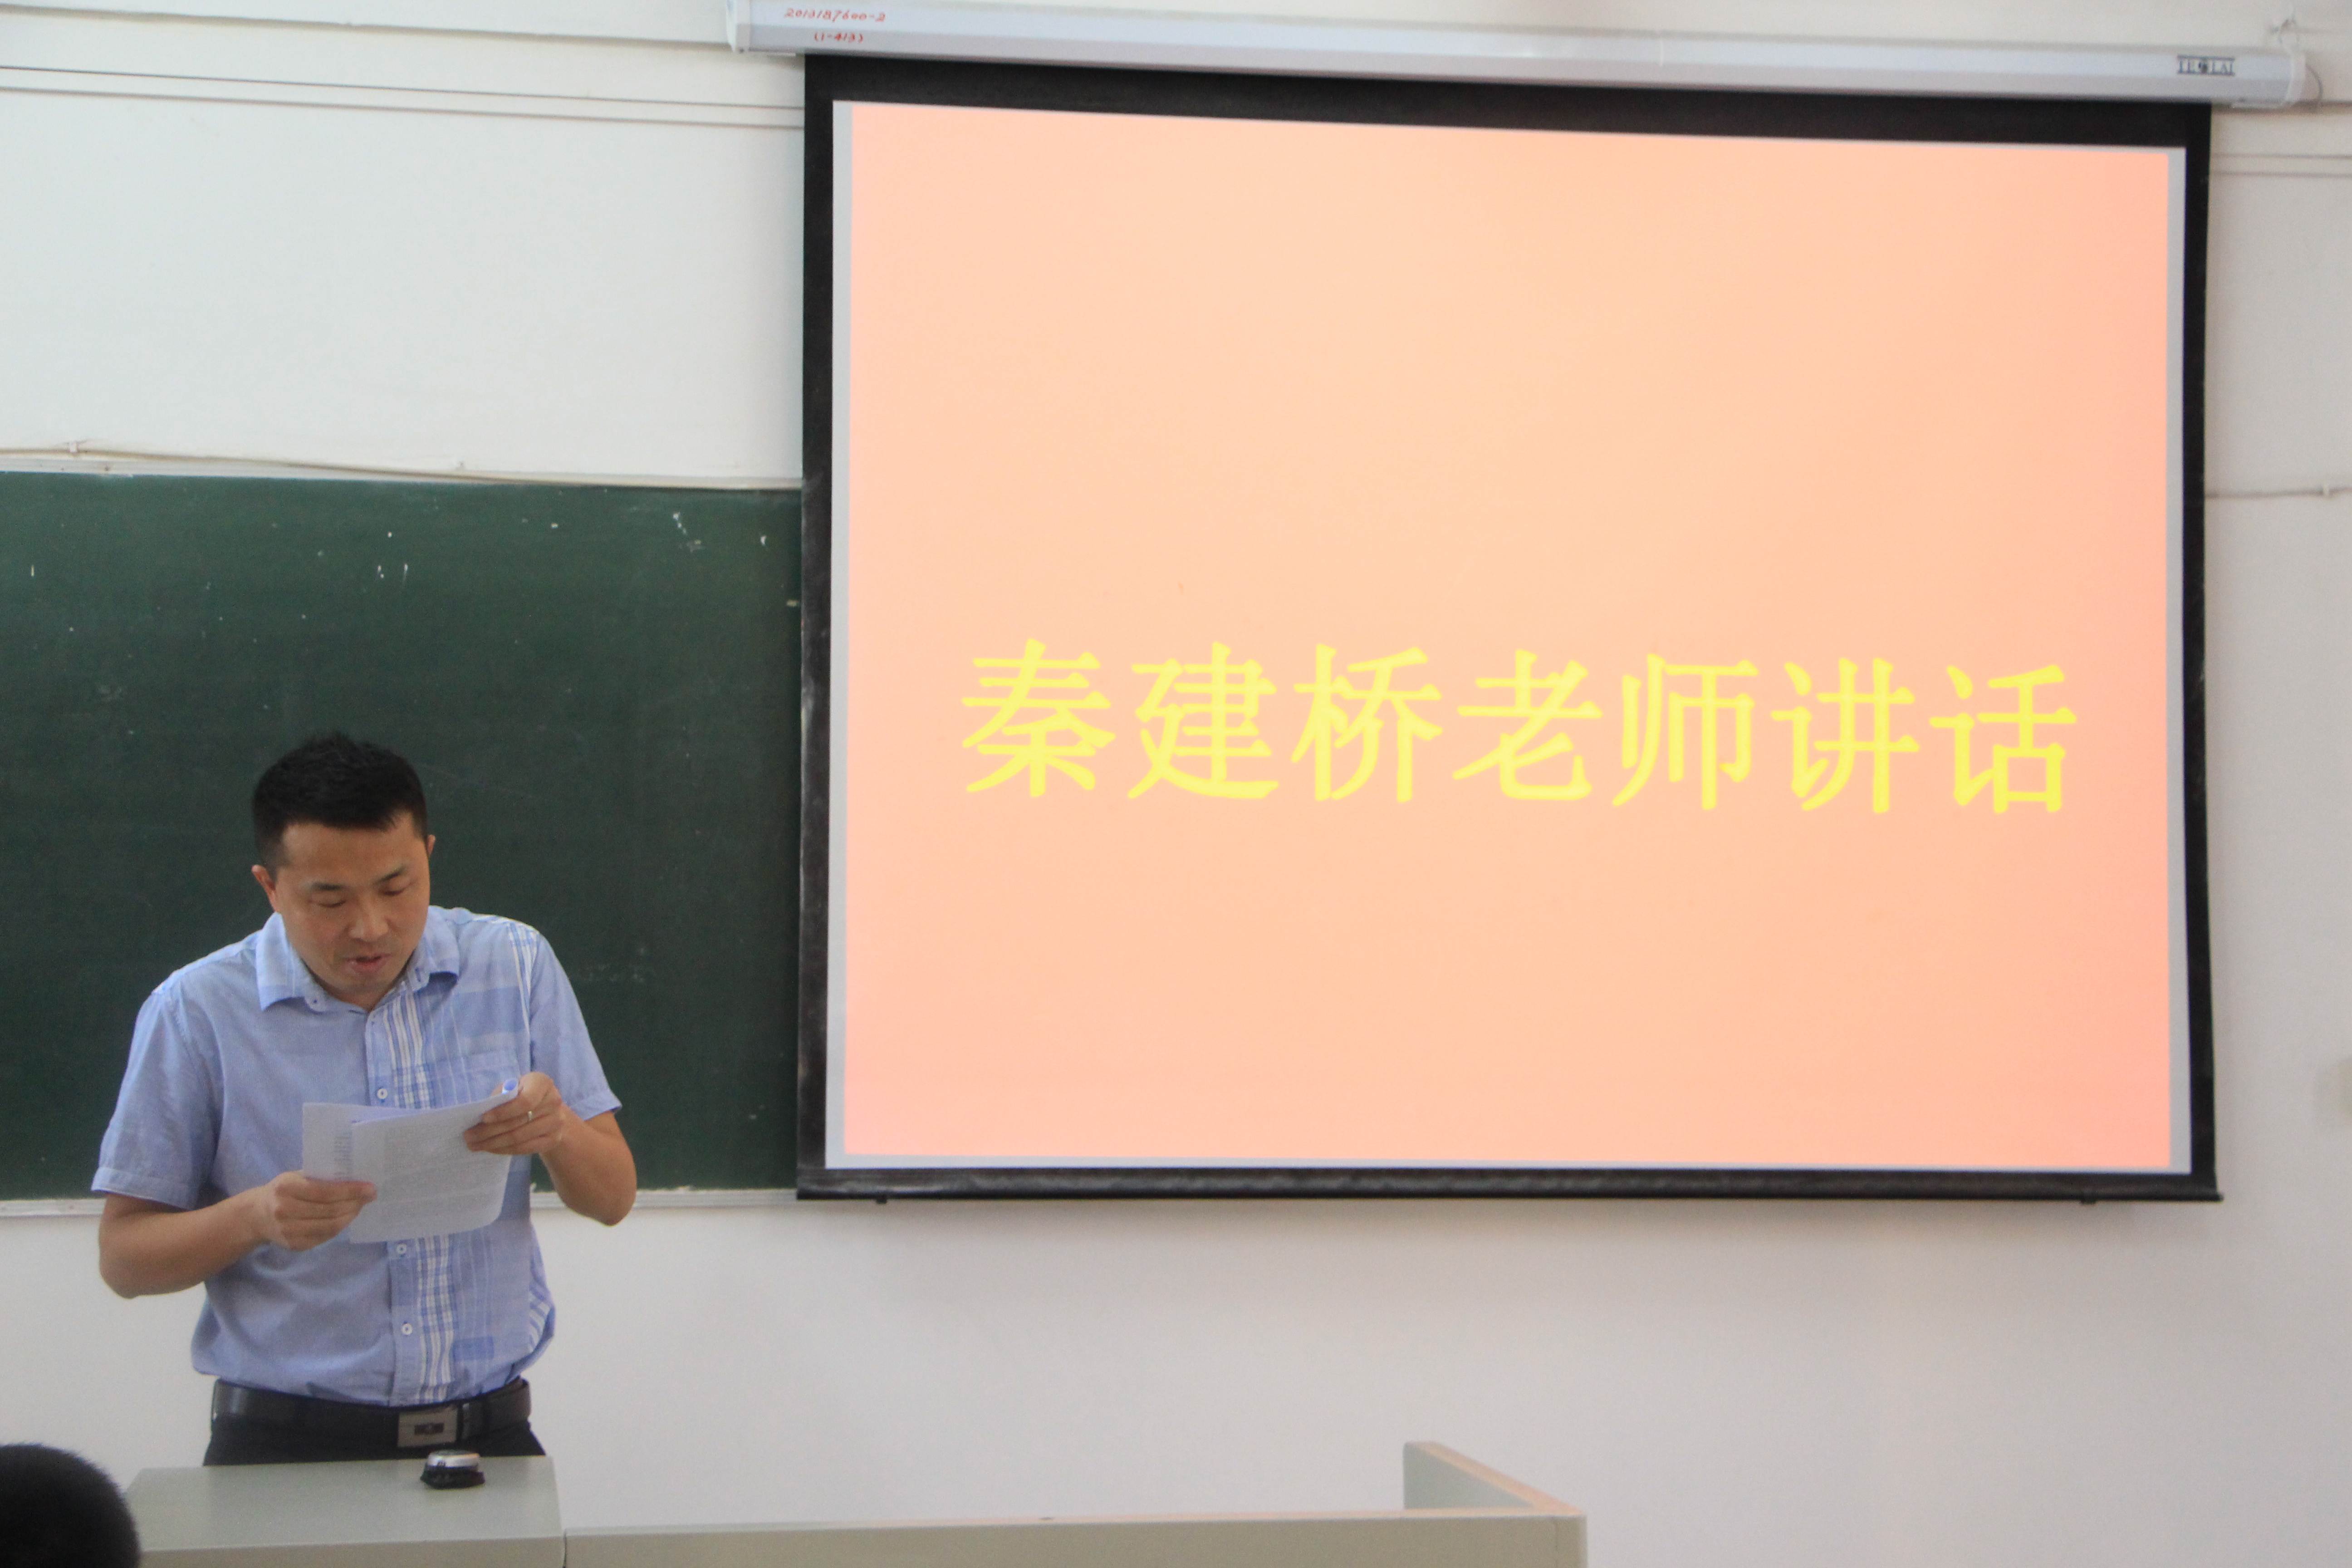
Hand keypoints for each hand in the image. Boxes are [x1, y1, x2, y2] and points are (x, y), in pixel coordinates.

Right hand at [245, 1172, 375, 1251]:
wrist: (257, 1215)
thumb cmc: (284, 1190)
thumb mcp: (297, 1176)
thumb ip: (321, 1177)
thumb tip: (356, 1179)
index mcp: (286, 1188)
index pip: (325, 1191)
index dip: (350, 1191)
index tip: (370, 1188)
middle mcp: (284, 1210)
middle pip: (329, 1210)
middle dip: (354, 1203)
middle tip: (370, 1197)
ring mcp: (288, 1231)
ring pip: (329, 1226)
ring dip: (350, 1216)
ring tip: (359, 1207)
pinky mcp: (293, 1245)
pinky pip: (324, 1237)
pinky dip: (339, 1227)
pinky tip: (346, 1218)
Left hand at [465, 1072, 568, 1158]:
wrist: (548, 1109)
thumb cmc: (522, 1094)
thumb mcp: (512, 1088)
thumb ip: (500, 1098)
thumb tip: (478, 1116)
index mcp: (542, 1083)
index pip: (525, 1101)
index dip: (503, 1112)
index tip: (483, 1118)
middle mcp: (554, 1102)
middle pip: (519, 1122)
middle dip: (490, 1131)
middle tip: (469, 1136)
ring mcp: (557, 1122)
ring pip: (520, 1138)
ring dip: (494, 1143)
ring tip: (475, 1144)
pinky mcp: (554, 1139)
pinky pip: (525, 1148)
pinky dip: (505, 1150)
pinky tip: (490, 1148)